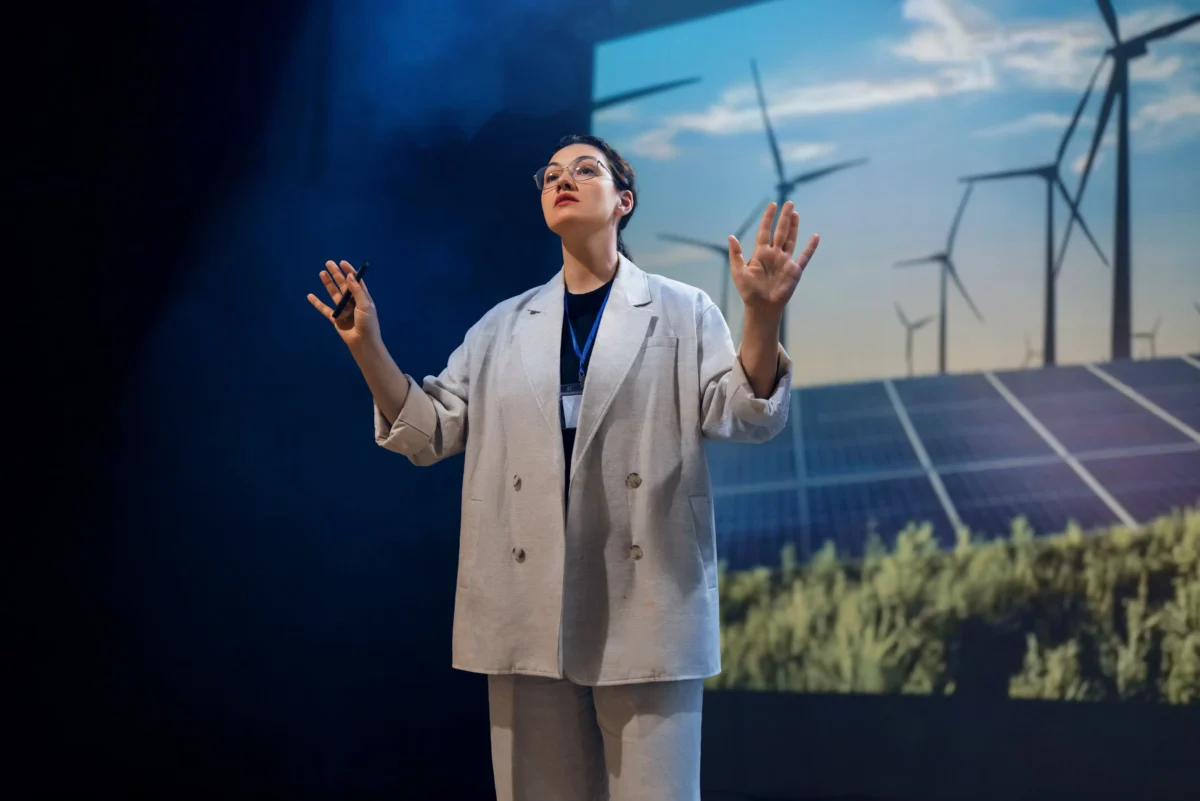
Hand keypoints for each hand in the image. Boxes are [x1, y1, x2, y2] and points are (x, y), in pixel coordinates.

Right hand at [307, 260, 380, 349]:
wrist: (363, 342)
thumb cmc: (367, 323)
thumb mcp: (365, 305)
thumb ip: (357, 290)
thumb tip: (349, 276)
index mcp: (363, 298)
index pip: (356, 281)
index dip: (350, 271)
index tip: (342, 263)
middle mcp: (353, 302)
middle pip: (343, 285)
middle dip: (336, 274)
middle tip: (328, 263)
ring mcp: (344, 310)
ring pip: (334, 294)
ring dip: (328, 284)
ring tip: (321, 273)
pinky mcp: (336, 318)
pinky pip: (324, 309)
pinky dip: (317, 303)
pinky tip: (310, 296)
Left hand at [728, 201, 818, 317]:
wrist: (762, 307)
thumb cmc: (749, 291)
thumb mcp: (738, 272)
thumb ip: (736, 254)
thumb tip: (730, 236)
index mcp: (760, 253)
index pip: (765, 231)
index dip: (768, 218)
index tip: (772, 205)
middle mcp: (774, 255)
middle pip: (780, 231)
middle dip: (784, 217)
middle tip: (788, 203)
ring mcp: (785, 262)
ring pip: (790, 239)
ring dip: (793, 227)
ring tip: (795, 213)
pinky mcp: (795, 271)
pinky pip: (804, 257)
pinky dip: (810, 247)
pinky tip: (815, 236)